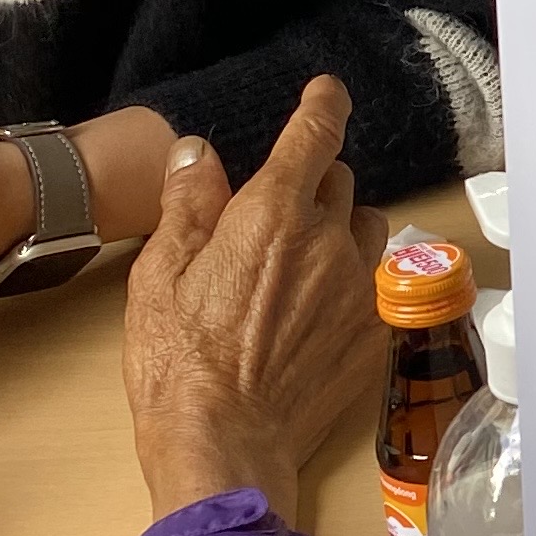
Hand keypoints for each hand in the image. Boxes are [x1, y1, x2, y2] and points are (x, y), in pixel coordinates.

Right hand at [123, 76, 387, 523]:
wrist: (225, 441)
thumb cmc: (179, 361)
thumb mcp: (160, 273)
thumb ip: (188, 204)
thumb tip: (200, 153)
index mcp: (272, 215)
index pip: (314, 135)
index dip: (323, 105)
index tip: (325, 93)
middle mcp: (328, 241)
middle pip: (339, 183)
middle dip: (312, 186)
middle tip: (274, 218)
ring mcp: (360, 287)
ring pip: (365, 230)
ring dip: (339, 232)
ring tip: (298, 265)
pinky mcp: (375, 330)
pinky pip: (374, 284)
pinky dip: (351, 283)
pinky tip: (313, 314)